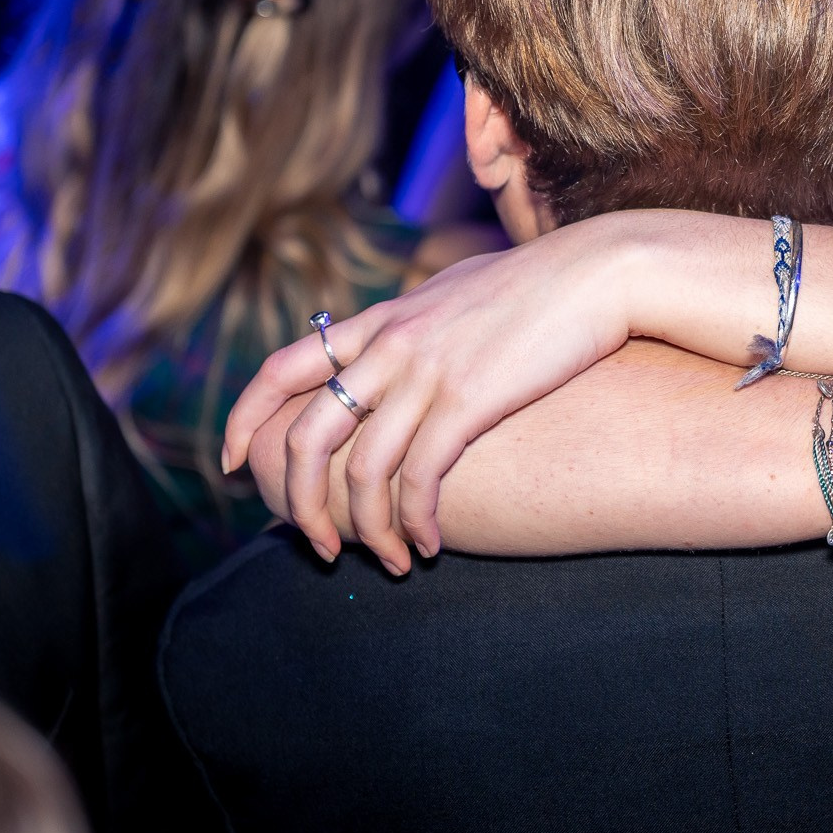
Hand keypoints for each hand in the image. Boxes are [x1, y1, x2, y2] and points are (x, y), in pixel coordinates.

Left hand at [220, 215, 637, 570]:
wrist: (599, 271)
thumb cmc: (540, 284)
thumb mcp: (458, 289)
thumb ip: (416, 319)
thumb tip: (400, 337)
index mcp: (381, 320)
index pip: (282, 368)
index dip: (244, 419)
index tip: (233, 465)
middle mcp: (390, 345)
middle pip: (305, 434)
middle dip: (298, 503)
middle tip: (315, 546)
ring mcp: (427, 372)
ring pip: (361, 470)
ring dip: (365, 529)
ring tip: (388, 561)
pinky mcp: (469, 400)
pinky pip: (420, 478)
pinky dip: (416, 521)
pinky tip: (431, 544)